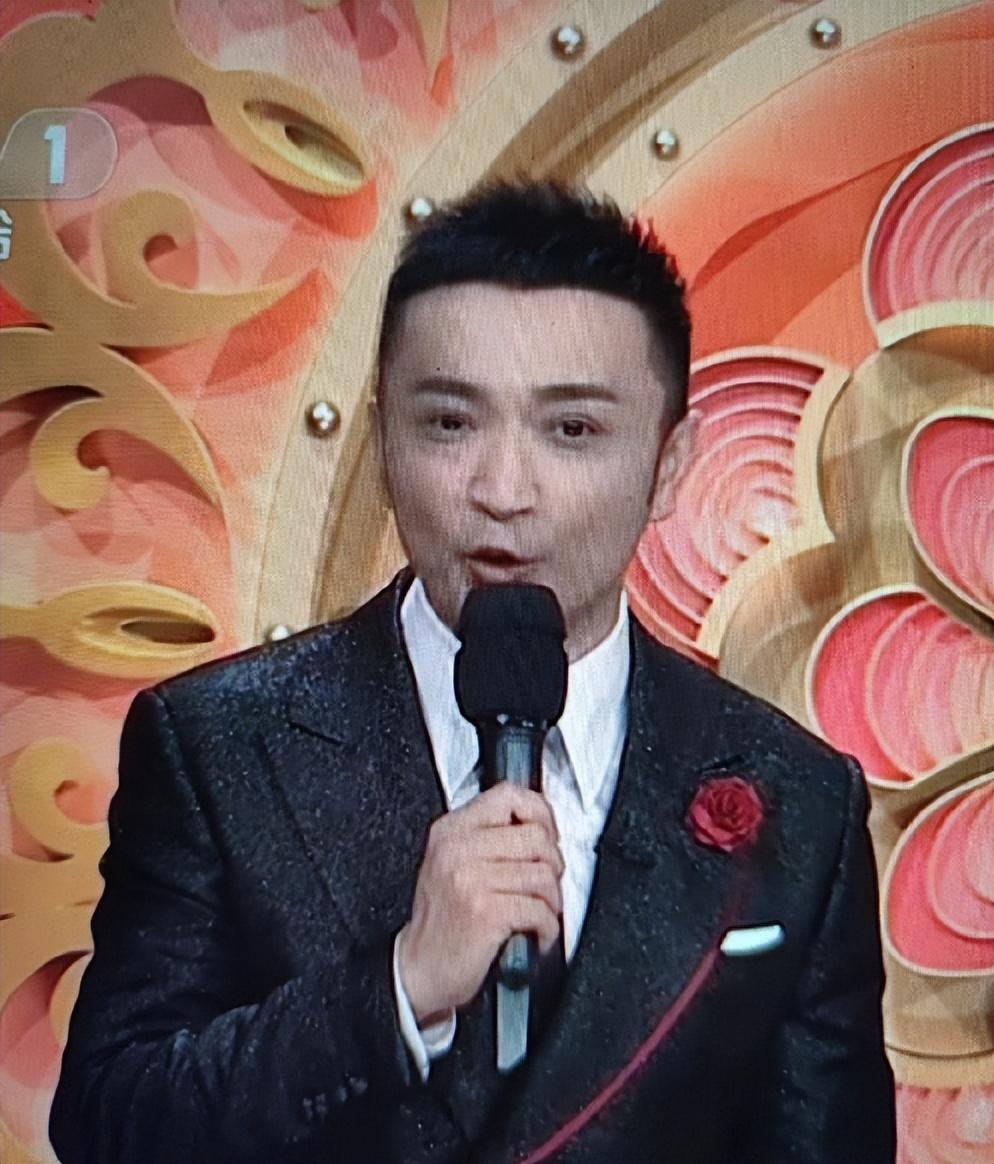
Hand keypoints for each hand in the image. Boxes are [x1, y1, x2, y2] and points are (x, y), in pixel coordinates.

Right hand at [397, 783, 562, 1025]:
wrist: (419, 970)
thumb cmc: (441, 920)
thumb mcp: (451, 863)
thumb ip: (485, 837)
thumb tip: (538, 821)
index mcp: (450, 831)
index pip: (507, 796)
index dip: (539, 812)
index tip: (547, 833)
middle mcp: (457, 850)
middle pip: (535, 836)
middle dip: (552, 864)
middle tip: (545, 883)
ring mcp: (471, 880)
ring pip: (542, 874)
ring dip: (552, 900)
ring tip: (540, 911)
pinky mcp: (487, 913)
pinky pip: (539, 909)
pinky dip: (548, 926)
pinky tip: (536, 932)